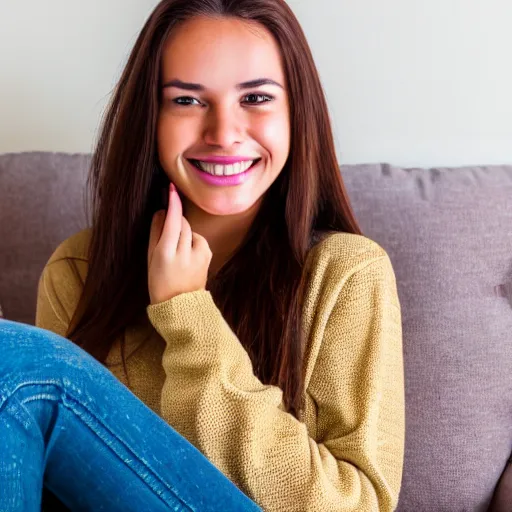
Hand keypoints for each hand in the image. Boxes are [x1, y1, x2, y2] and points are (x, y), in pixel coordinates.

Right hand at [148, 183, 211, 304]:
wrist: (181, 305)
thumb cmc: (160, 282)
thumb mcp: (151, 258)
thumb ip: (156, 233)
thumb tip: (162, 211)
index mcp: (166, 253)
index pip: (173, 222)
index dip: (173, 204)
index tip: (172, 189)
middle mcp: (185, 253)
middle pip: (182, 224)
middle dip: (175, 223)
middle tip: (166, 238)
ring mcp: (199, 254)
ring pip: (190, 230)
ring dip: (183, 234)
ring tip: (176, 252)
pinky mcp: (208, 255)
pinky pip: (198, 239)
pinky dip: (192, 241)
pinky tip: (186, 255)